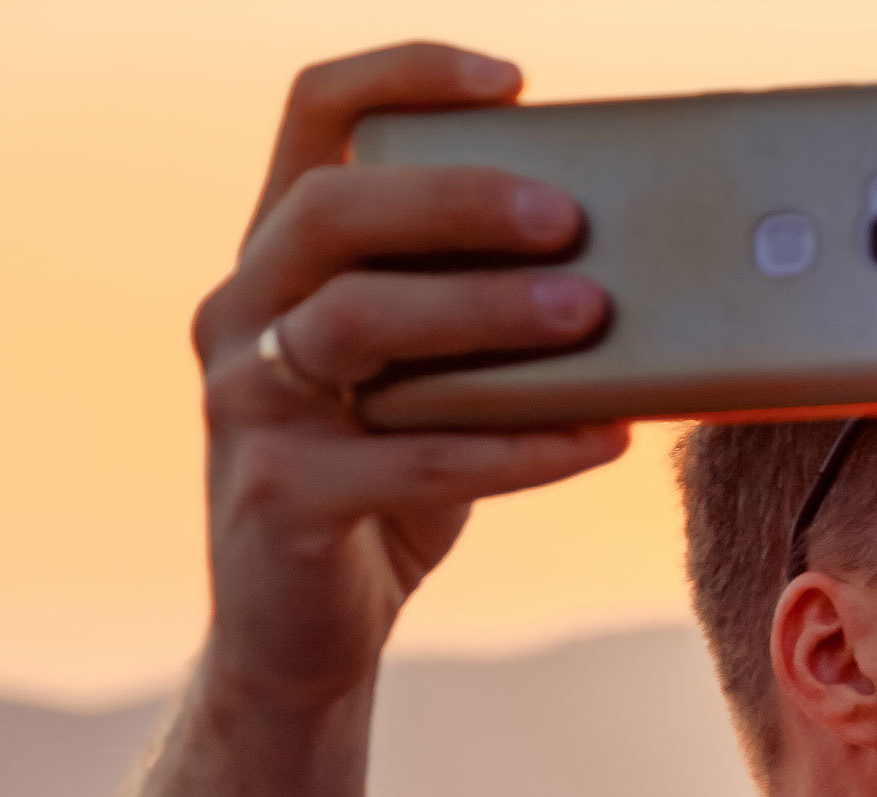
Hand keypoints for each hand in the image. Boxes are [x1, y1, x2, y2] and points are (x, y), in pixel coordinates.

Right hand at [192, 42, 628, 708]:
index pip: (313, 119)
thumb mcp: (430, 386)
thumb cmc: (388, 489)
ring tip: (593, 315)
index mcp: (279, 262)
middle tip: (570, 217)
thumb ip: (479, 320)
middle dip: (457, 200)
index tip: (512, 79)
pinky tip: (599, 439)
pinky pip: (410, 458)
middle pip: (332, 211)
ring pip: (357, 323)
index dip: (403, 78)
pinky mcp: (280, 499)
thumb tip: (634, 275)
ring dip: (485, 311)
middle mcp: (242, 314)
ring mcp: (248, 406)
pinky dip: (516, 446)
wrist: (307, 639)